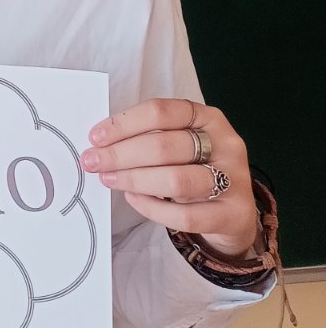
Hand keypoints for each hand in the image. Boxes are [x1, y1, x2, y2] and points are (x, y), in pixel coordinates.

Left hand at [81, 99, 257, 258]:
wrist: (234, 212)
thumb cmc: (196, 170)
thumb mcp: (180, 145)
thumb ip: (149, 138)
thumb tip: (101, 143)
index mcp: (209, 118)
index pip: (162, 112)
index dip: (124, 124)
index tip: (95, 137)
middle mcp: (226, 144)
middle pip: (165, 146)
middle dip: (121, 154)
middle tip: (93, 162)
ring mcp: (233, 180)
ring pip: (176, 179)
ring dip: (134, 179)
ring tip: (109, 179)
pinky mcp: (233, 214)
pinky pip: (185, 215)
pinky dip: (153, 208)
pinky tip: (132, 199)